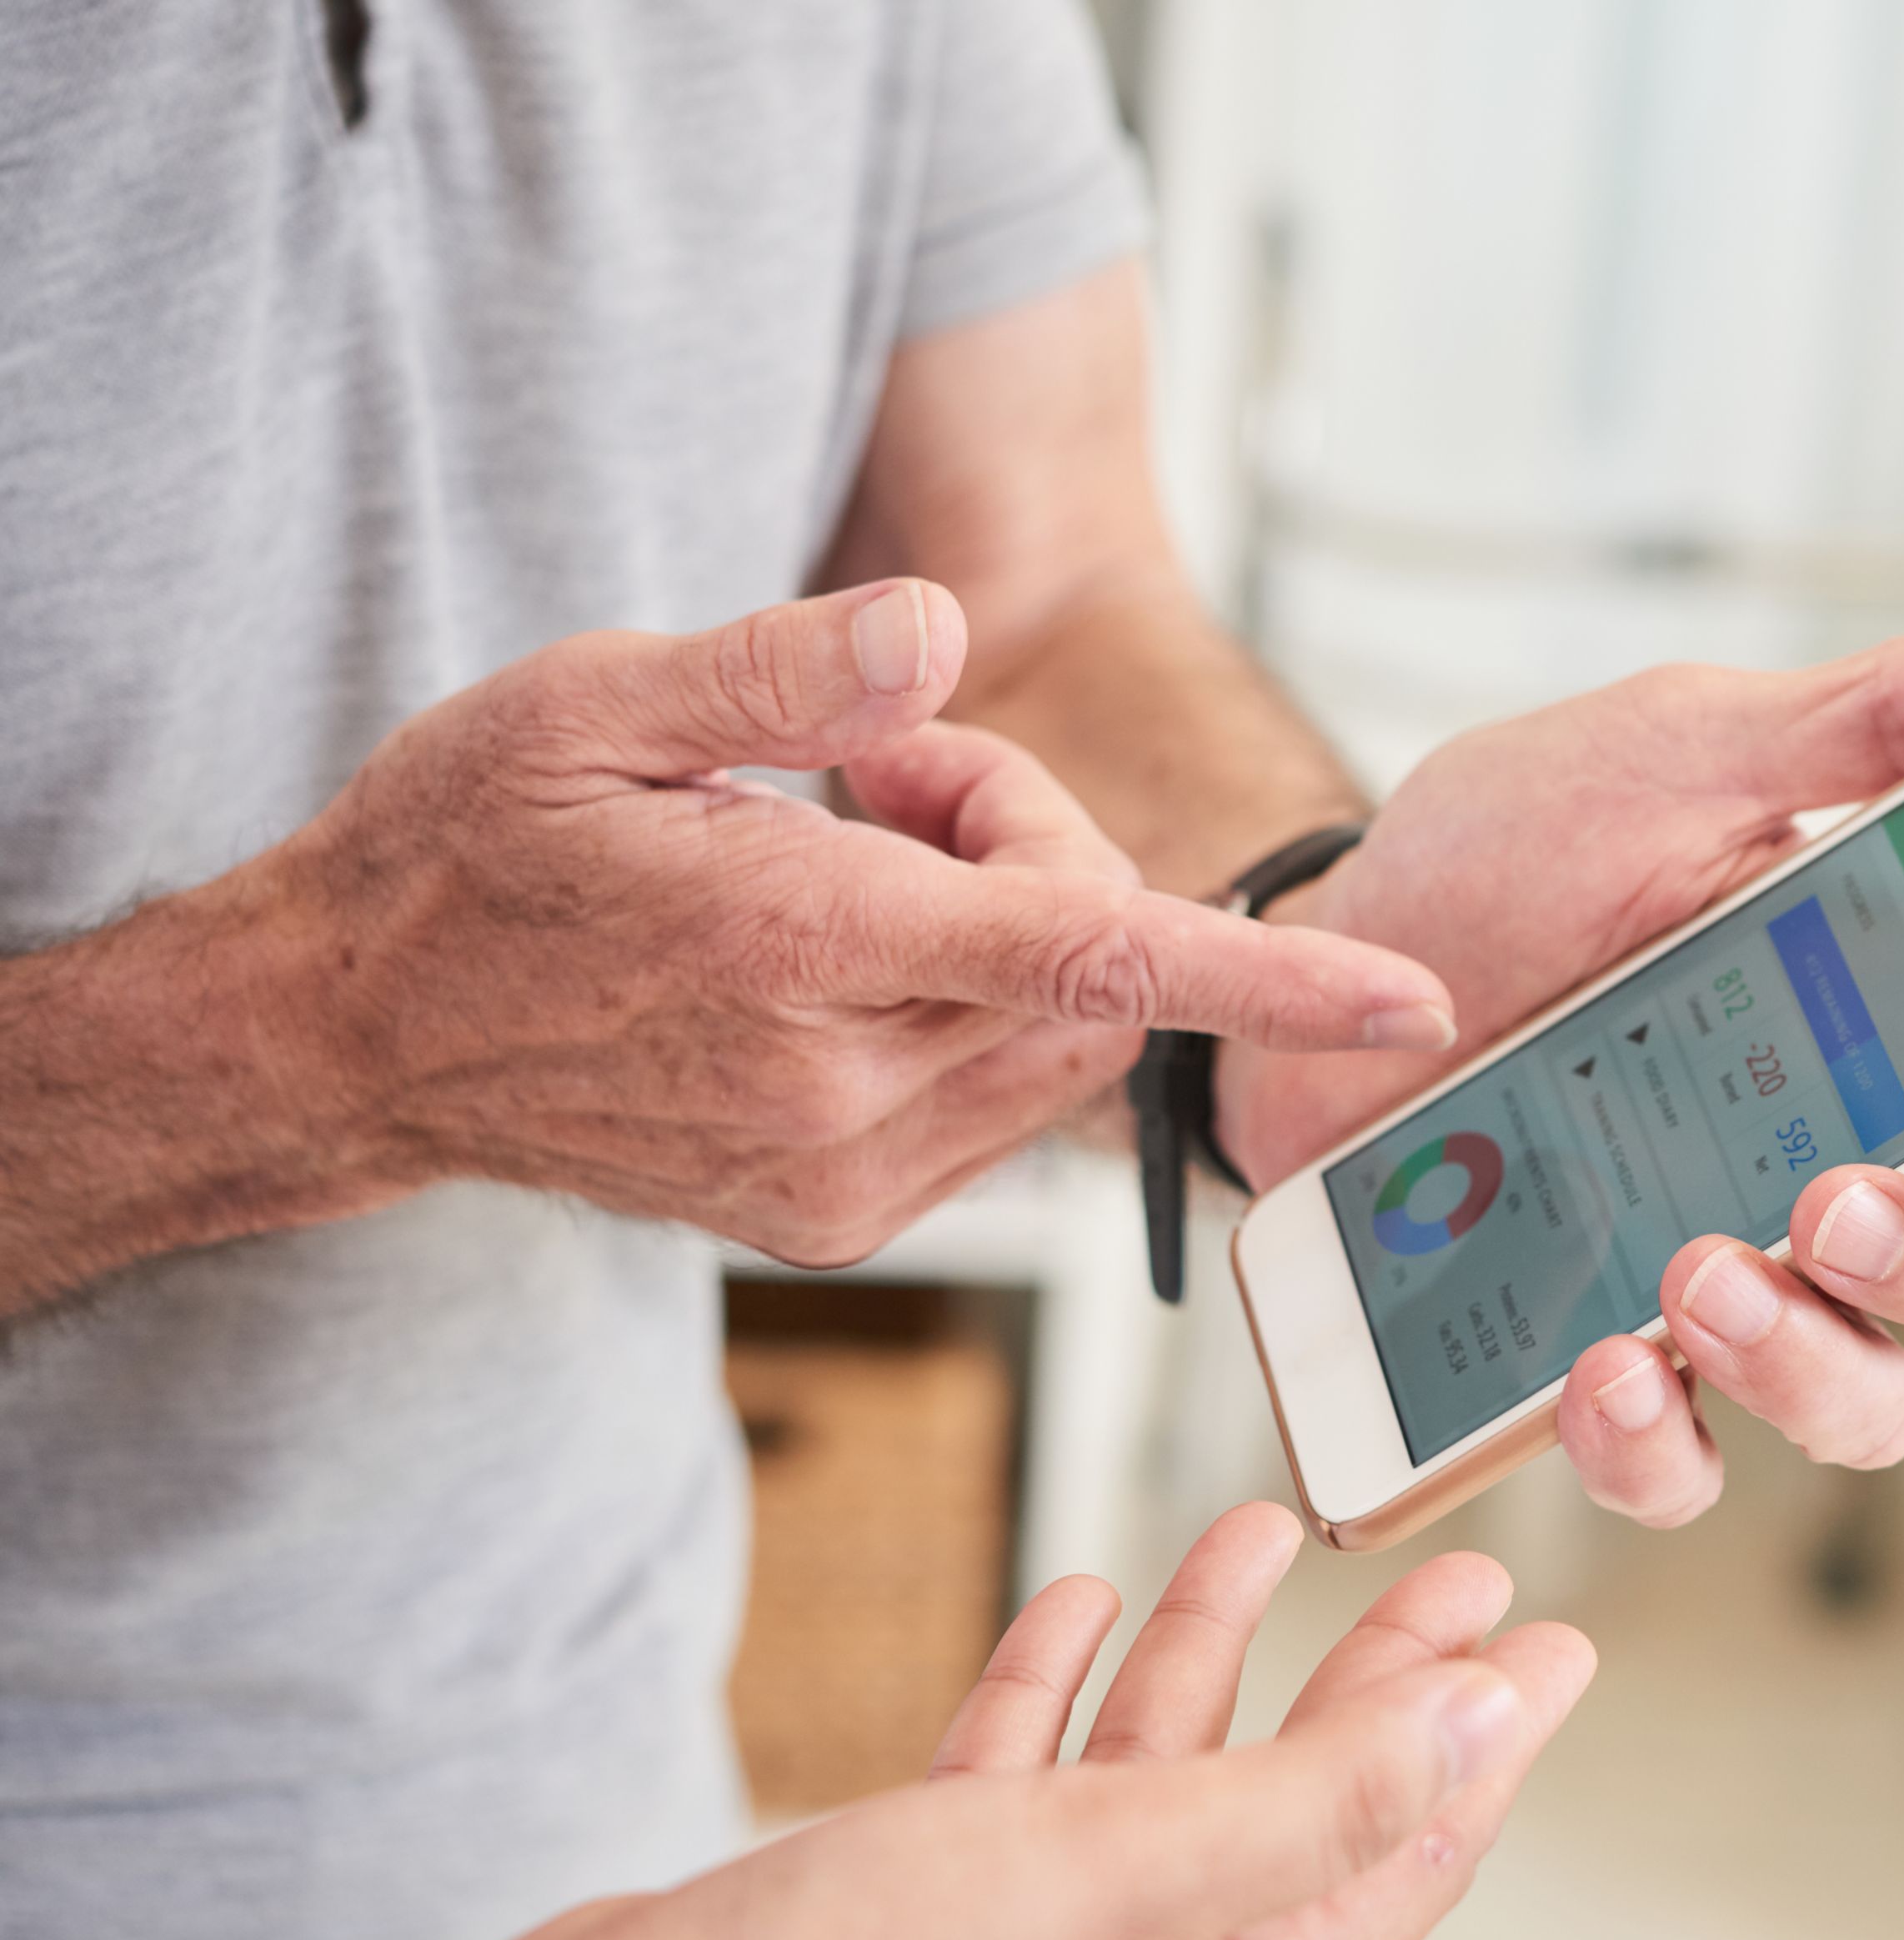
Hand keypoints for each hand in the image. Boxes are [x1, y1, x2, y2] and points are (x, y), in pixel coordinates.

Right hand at [262, 579, 1449, 1264]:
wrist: (361, 1035)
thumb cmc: (471, 849)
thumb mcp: (588, 701)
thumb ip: (783, 667)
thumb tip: (942, 630)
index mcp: (793, 949)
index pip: (1089, 954)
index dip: (1272, 981)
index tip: (1416, 1004)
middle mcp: (836, 1092)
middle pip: (1097, 964)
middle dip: (1042, 846)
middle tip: (878, 773)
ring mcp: (840, 1179)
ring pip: (1065, 1037)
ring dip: (1014, 928)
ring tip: (844, 855)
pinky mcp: (835, 1219)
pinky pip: (1000, 1096)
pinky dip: (977, 1006)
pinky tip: (842, 952)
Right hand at [490, 1503, 1593, 1939]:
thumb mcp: (1140, 1869)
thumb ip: (1323, 1798)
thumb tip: (1489, 1734)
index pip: (1404, 1849)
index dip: (1488, 1741)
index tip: (1555, 1645)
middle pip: (1303, 1796)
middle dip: (1380, 1677)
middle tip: (1457, 1566)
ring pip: (1159, 1768)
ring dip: (1211, 1649)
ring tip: (1264, 1529)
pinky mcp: (925, 1900)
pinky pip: (1026, 1774)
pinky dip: (1060, 1683)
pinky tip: (1076, 1598)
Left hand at [1215, 621, 1903, 1523]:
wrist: (1314, 955)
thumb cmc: (1510, 852)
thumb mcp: (1681, 755)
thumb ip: (1873, 723)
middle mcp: (1848, 1175)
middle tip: (1822, 1204)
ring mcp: (1735, 1282)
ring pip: (1868, 1406)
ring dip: (1810, 1371)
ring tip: (1694, 1278)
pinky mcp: (1610, 1360)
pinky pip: (1682, 1466)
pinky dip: (1657, 1446)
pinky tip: (1601, 1370)